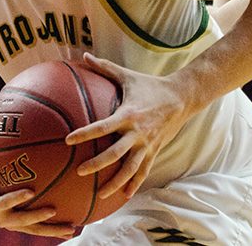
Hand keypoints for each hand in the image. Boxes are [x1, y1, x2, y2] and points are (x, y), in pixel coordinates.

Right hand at [0, 142, 75, 239]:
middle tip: (53, 210)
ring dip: (52, 230)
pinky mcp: (21, 227)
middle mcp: (1, 219)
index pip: (3, 203)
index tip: (30, 192)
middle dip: (37, 217)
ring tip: (71, 227)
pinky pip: (38, 229)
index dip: (16, 199)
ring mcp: (13, 225)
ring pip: (34, 230)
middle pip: (21, 221)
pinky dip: (54, 229)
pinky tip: (72, 228)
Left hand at [65, 52, 189, 199]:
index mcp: (128, 114)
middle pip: (115, 153)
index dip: (85, 134)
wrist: (182, 98)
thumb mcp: (127, 75)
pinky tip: (124, 196)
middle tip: (80, 171)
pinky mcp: (155, 151)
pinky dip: (134, 184)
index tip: (69, 140)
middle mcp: (138, 133)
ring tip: (100, 193)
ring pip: (130, 168)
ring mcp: (147, 144)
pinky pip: (144, 171)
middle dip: (98, 164)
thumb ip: (104, 67)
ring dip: (116, 182)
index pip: (103, 127)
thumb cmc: (149, 85)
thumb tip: (84, 55)